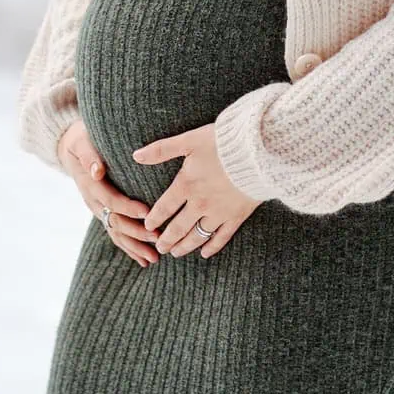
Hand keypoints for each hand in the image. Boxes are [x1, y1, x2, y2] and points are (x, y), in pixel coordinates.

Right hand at [57, 117, 160, 268]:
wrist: (71, 147)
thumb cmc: (81, 140)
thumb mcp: (82, 142)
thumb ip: (89, 156)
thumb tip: (97, 171)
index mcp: (90, 185)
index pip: (110, 200)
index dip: (128, 207)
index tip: (147, 213)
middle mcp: (93, 201)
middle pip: (115, 222)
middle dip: (136, 232)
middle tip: (158, 238)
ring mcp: (97, 210)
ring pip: (115, 233)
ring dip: (134, 247)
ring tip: (153, 258)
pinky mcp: (103, 213)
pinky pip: (115, 234)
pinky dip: (129, 248)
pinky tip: (143, 259)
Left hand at [132, 122, 261, 258]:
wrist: (257, 152)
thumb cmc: (223, 142)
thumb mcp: (189, 141)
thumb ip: (162, 150)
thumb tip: (136, 155)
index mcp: (186, 185)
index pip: (164, 208)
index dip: (153, 219)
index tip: (147, 227)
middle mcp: (200, 203)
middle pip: (178, 227)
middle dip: (166, 239)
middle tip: (159, 248)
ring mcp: (219, 212)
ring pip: (197, 236)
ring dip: (184, 246)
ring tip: (176, 253)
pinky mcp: (237, 216)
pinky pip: (222, 237)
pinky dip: (212, 247)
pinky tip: (205, 253)